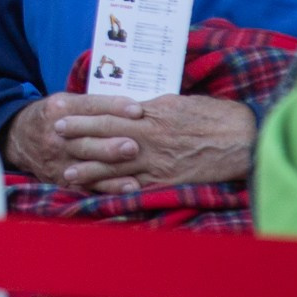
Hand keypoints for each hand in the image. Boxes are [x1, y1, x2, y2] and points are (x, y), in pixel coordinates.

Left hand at [1, 93, 254, 191]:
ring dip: (89, 170)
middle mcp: (149, 137)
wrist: (243, 138)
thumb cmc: (215, 116)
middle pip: (105, 136)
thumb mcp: (179, 103)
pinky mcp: (167, 181)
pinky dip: (116, 191)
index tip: (62, 113)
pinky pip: (136, 187)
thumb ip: (152, 108)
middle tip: (53, 136)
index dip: (83, 114)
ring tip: (66, 173)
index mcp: (152, 114)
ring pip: (115, 166)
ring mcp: (157, 161)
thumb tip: (132, 108)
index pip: (109, 112)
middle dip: (78, 137)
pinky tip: (100, 194)